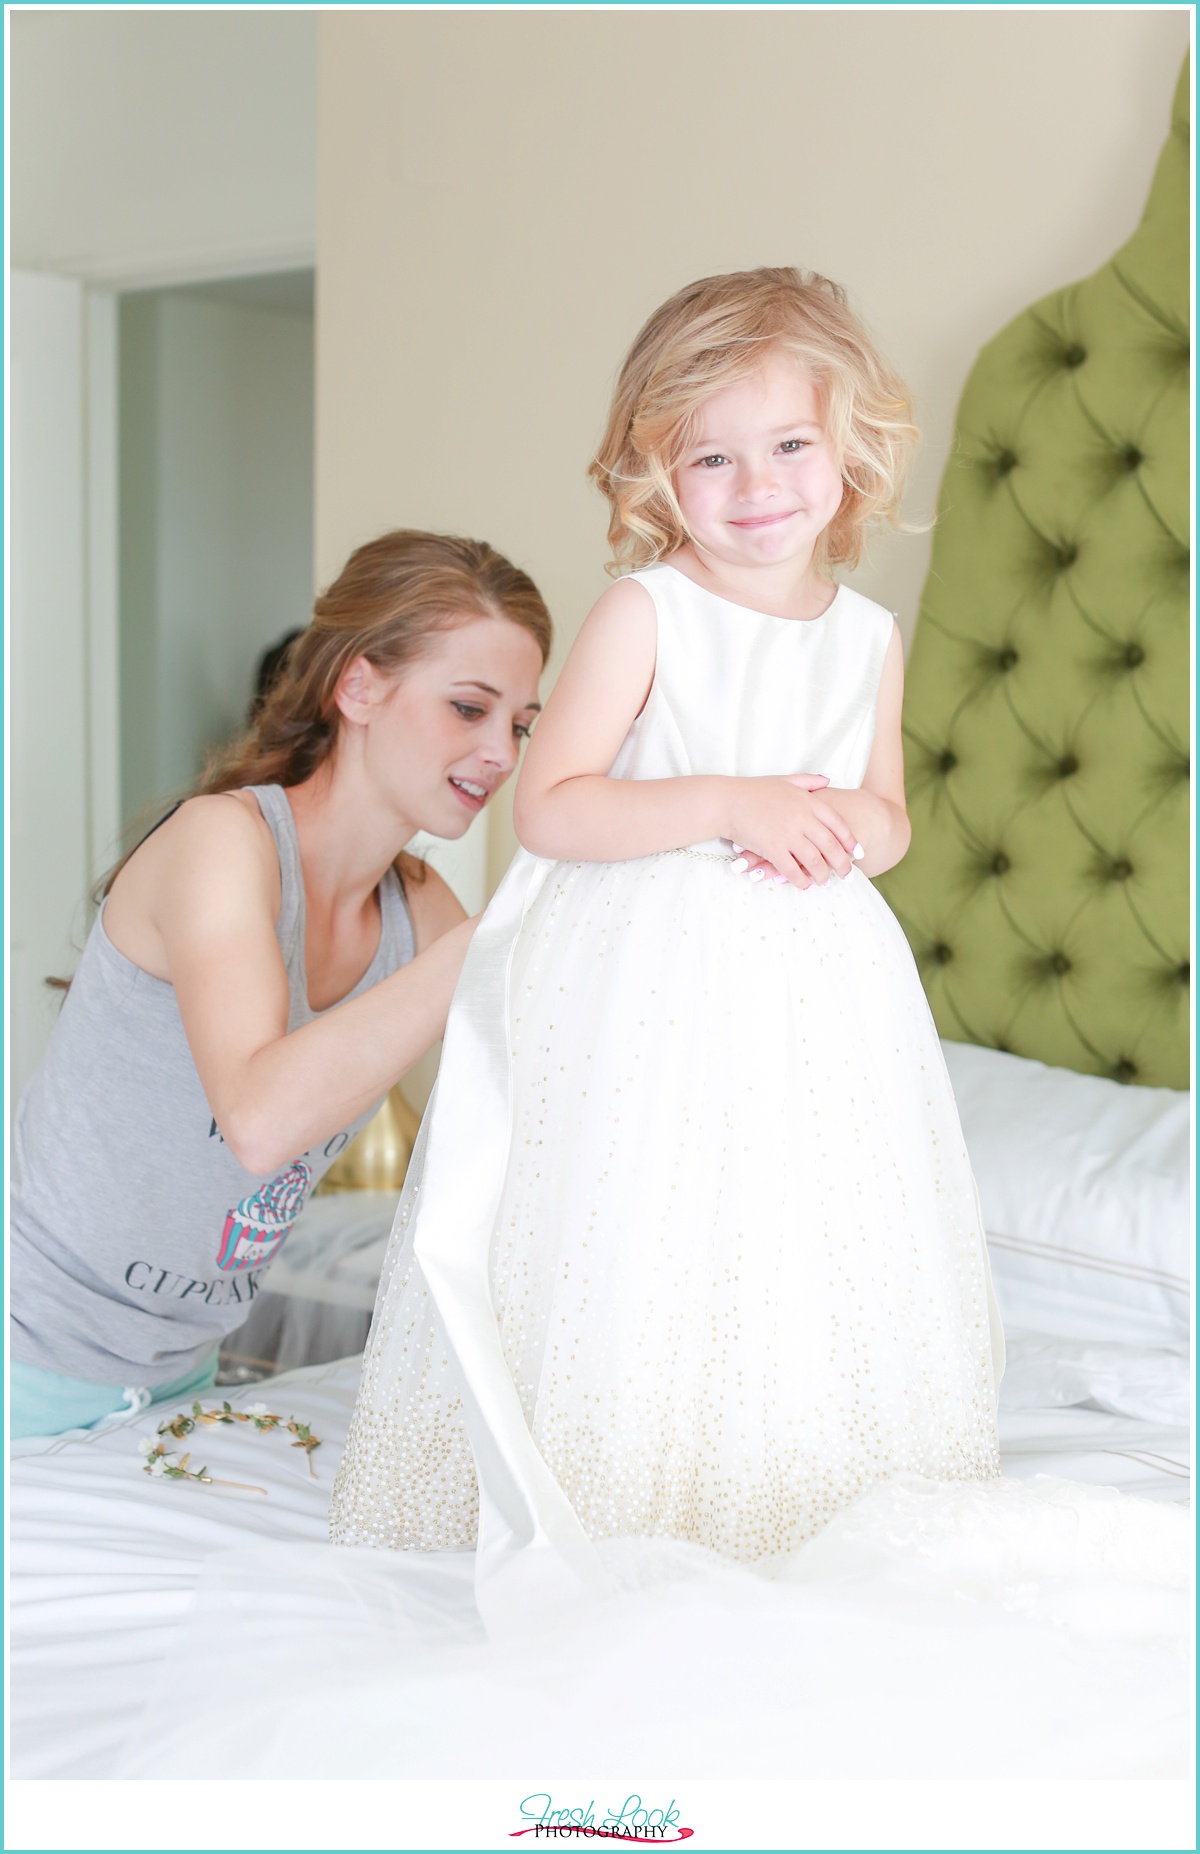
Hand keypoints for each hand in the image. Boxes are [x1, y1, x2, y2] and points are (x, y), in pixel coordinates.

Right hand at [728, 774, 862, 888]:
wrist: (726, 801)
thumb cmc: (753, 790)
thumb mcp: (785, 780)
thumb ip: (809, 781)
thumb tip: (828, 779)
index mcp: (808, 802)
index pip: (837, 823)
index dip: (850, 840)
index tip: (857, 852)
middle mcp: (802, 818)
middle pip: (831, 846)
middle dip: (842, 863)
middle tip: (848, 875)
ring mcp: (788, 834)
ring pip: (814, 861)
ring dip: (822, 875)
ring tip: (825, 883)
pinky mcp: (772, 849)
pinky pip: (791, 869)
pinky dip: (800, 880)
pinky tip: (804, 886)